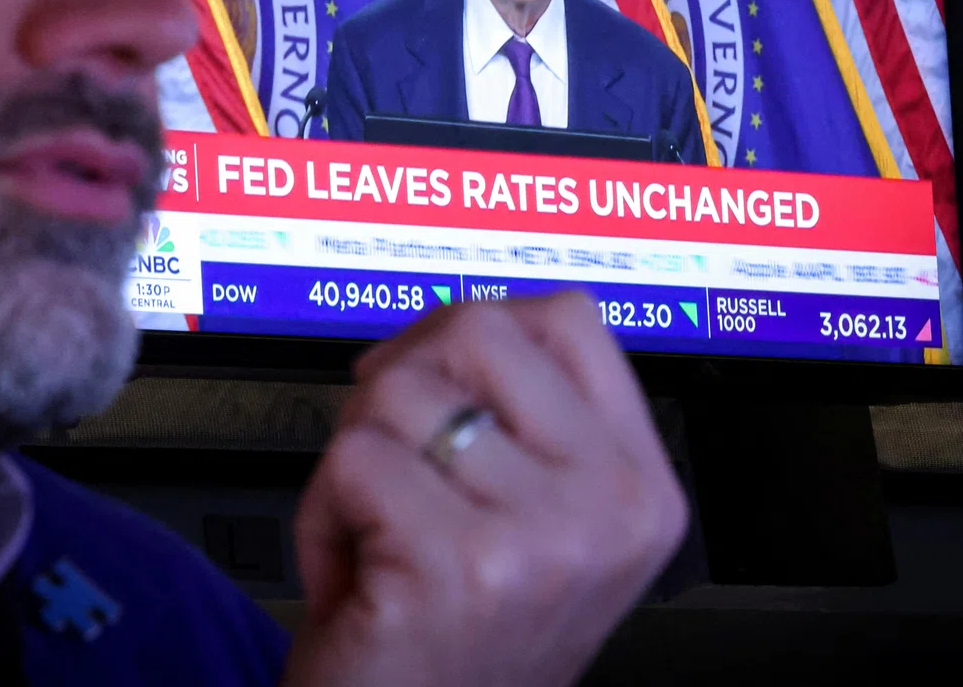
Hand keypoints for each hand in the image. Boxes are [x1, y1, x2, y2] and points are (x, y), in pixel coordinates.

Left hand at [282, 293, 687, 686]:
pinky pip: (354, 459)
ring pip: (399, 391)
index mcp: (639, 486)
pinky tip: (356, 570)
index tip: (435, 374)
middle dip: (402, 380)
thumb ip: (524, 421)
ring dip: (354, 457)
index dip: (476, 330)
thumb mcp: (537, 526)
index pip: (571, 320)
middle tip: (389, 452)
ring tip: (377, 530)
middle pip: (479, 331)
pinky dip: (323, 509)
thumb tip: (450, 323)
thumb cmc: (458, 642)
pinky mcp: (459, 565)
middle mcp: (609, 508)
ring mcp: (541, 538)